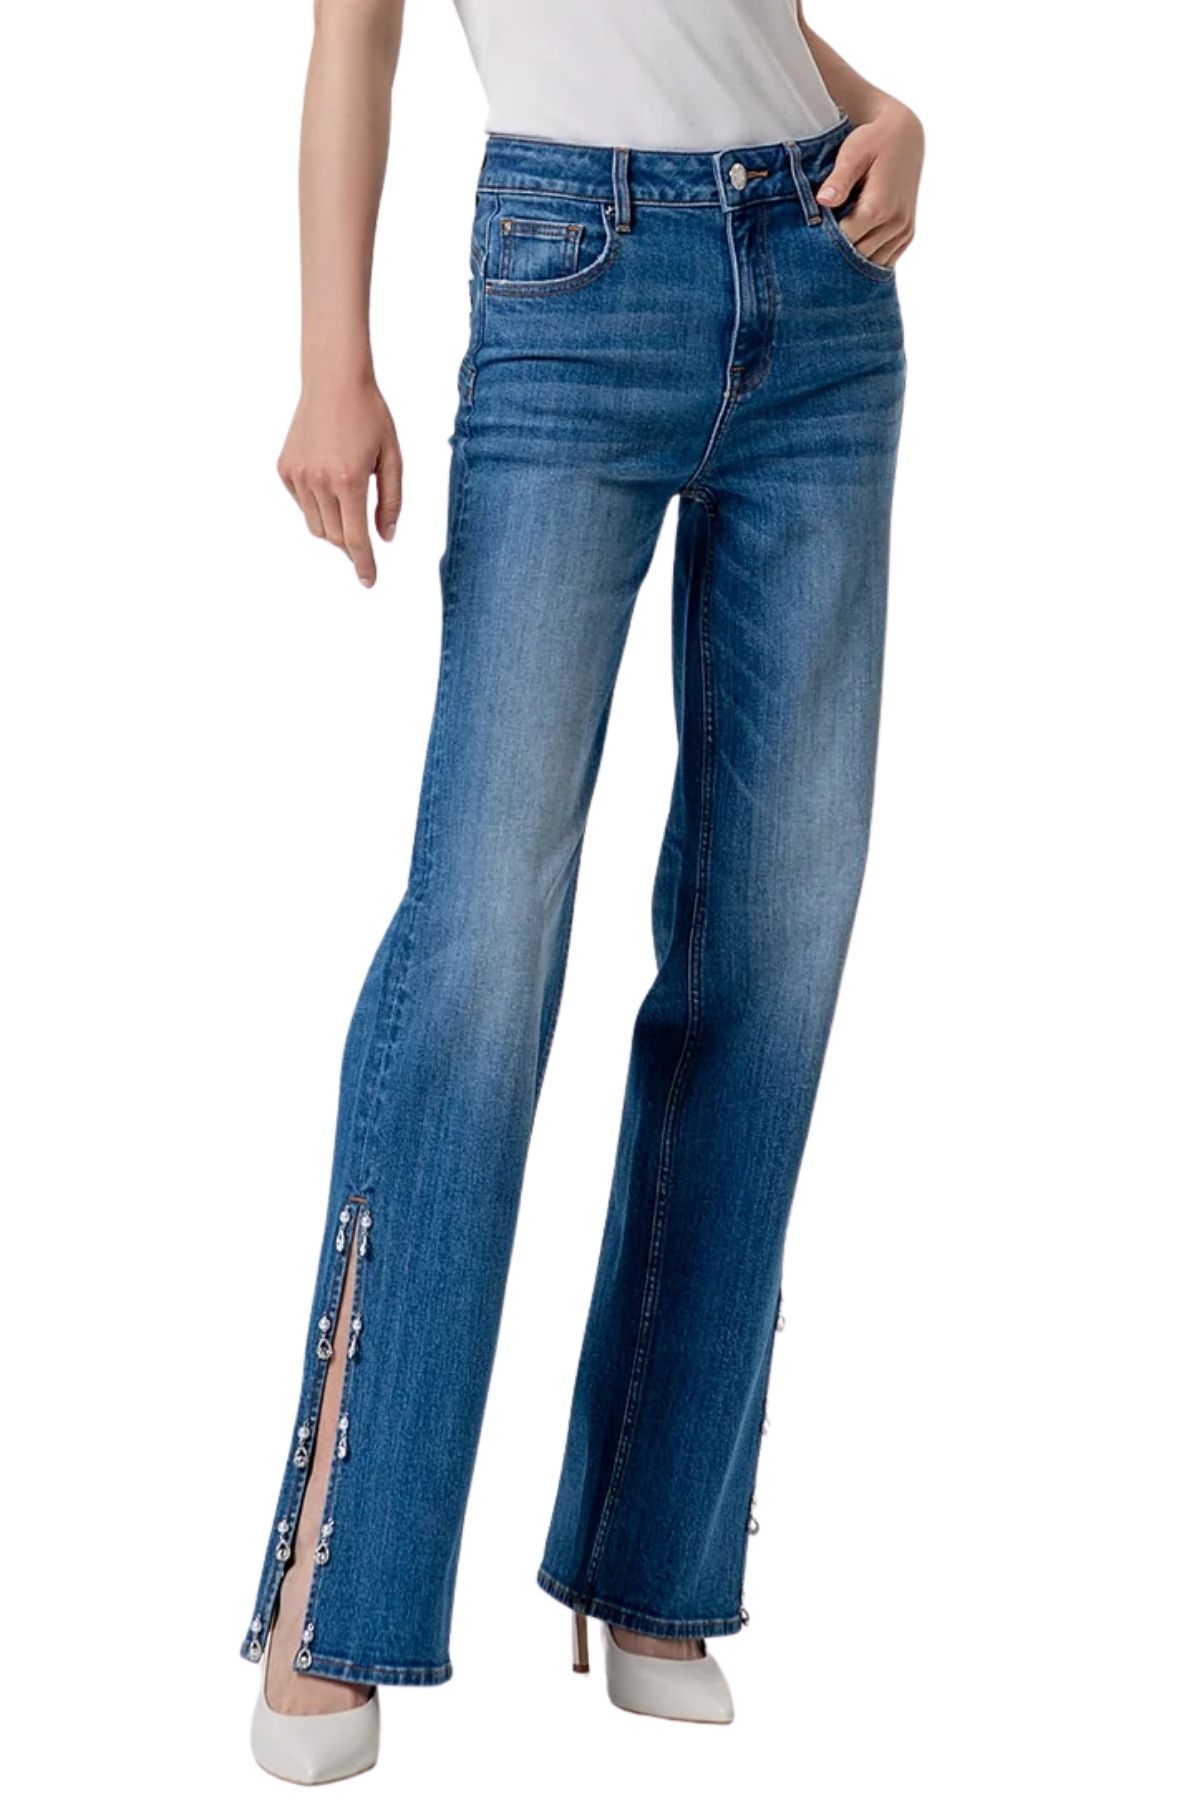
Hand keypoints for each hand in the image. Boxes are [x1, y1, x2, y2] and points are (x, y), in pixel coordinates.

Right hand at [277, 378, 402, 587]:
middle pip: (334, 536)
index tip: (369, 581)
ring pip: (316, 525)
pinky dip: (318, 507)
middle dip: (351, 545)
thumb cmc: (369, 416)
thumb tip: (386, 537)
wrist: (334, 382)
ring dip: (334, 528)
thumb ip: (391, 501)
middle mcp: (319, 481)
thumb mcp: (392, 458)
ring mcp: (298, 475)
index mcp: (349, 480)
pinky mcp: (284, 469)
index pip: (355, 538)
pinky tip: (330, 484)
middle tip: (364, 541)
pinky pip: (303, 505)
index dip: (363, 563)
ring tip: (348, 505)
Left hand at [816, 102, 924, 268]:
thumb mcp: (853, 152)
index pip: (845, 242)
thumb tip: (822, 201)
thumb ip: (839, 180)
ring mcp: (903, 231)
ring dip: (852, 258)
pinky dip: (867, 258)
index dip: (825, 242)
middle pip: (858, 256)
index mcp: (879, 207)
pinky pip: (884, 261)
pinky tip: (853, 247)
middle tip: (817, 246)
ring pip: (870, 263)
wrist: (904, 135)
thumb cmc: (874, 140)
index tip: (810, 236)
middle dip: (837, 253)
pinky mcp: (906, 235)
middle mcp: (895, 224)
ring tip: (835, 245)